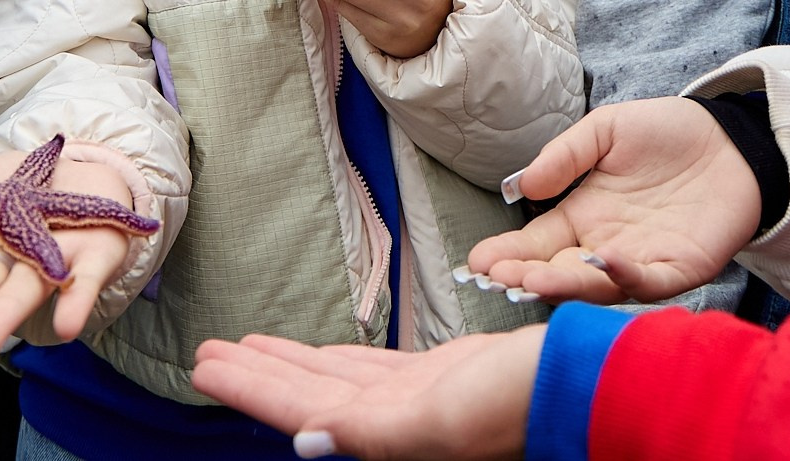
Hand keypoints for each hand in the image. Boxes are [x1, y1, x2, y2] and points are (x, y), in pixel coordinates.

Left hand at [192, 325, 543, 460]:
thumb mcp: (440, 420)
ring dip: (288, 363)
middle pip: (307, 393)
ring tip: (244, 346)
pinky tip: (316, 354)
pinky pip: (372, 370)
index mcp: (386, 434)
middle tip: (207, 352)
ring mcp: (416, 399)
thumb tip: (307, 443)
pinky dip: (337, 360)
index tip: (205, 366)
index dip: (251, 389)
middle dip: (257, 374)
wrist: (584, 382)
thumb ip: (372, 433)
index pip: (300, 409)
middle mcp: (393, 422)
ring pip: (334, 379)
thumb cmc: (520, 402)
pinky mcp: (441, 380)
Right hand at [467, 97, 758, 304]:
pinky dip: (627, 276)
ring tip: (535, 279)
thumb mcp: (605, 131)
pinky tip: (604, 261)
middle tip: (498, 278)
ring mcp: (640, 261)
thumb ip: (566, 155)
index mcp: (582, 217)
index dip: (507, 254)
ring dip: (567, 285)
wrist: (729, 139)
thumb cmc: (666, 134)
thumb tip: (524, 185)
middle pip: (560, 271)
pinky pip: (649, 280)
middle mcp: (605, 246)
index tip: (477, 262)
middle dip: (527, 276)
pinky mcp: (679, 268)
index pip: (536, 244)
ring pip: (598, 285)